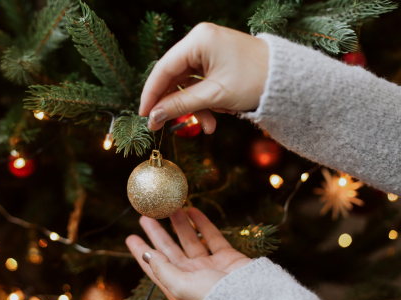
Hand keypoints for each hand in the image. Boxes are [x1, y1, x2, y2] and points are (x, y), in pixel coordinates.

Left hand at [126, 208, 250, 299]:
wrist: (250, 299)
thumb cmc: (212, 297)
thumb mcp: (181, 286)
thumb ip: (163, 269)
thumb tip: (147, 255)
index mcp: (177, 285)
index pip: (154, 266)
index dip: (142, 252)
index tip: (131, 237)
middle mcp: (190, 275)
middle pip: (169, 250)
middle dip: (157, 233)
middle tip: (146, 216)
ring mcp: (208, 266)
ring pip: (189, 240)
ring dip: (179, 224)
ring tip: (170, 207)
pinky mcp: (225, 258)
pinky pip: (211, 237)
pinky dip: (202, 223)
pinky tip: (192, 211)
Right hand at [139, 23, 268, 132]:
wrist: (289, 80)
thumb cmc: (255, 81)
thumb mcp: (214, 96)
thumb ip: (180, 106)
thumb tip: (153, 117)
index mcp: (199, 40)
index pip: (164, 68)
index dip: (151, 93)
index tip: (144, 115)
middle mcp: (201, 40)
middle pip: (175, 77)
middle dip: (177, 104)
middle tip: (166, 126)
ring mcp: (209, 49)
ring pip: (188, 83)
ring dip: (195, 107)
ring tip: (210, 126)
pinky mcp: (217, 60)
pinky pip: (201, 83)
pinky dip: (205, 101)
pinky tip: (216, 114)